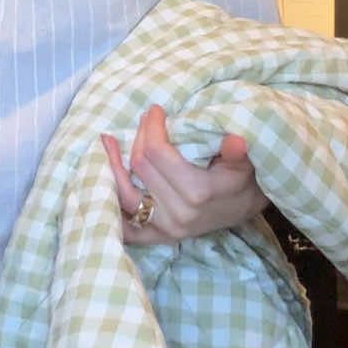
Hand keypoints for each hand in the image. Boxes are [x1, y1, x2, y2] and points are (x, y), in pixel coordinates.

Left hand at [101, 104, 266, 245]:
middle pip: (140, 166)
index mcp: (197, 192)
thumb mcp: (244, 162)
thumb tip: (236, 141)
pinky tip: (103, 184)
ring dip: (113, 166)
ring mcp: (165, 228)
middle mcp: (177, 213)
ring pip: (125, 193)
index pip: (158, 153)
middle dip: (139, 137)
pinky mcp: (158, 237)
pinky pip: (125, 227)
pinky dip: (112, 206)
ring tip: (107, 143)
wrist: (245, 208)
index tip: (155, 110)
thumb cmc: (242, 178)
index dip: (152, 127)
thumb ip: (237, 152)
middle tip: (144, 119)